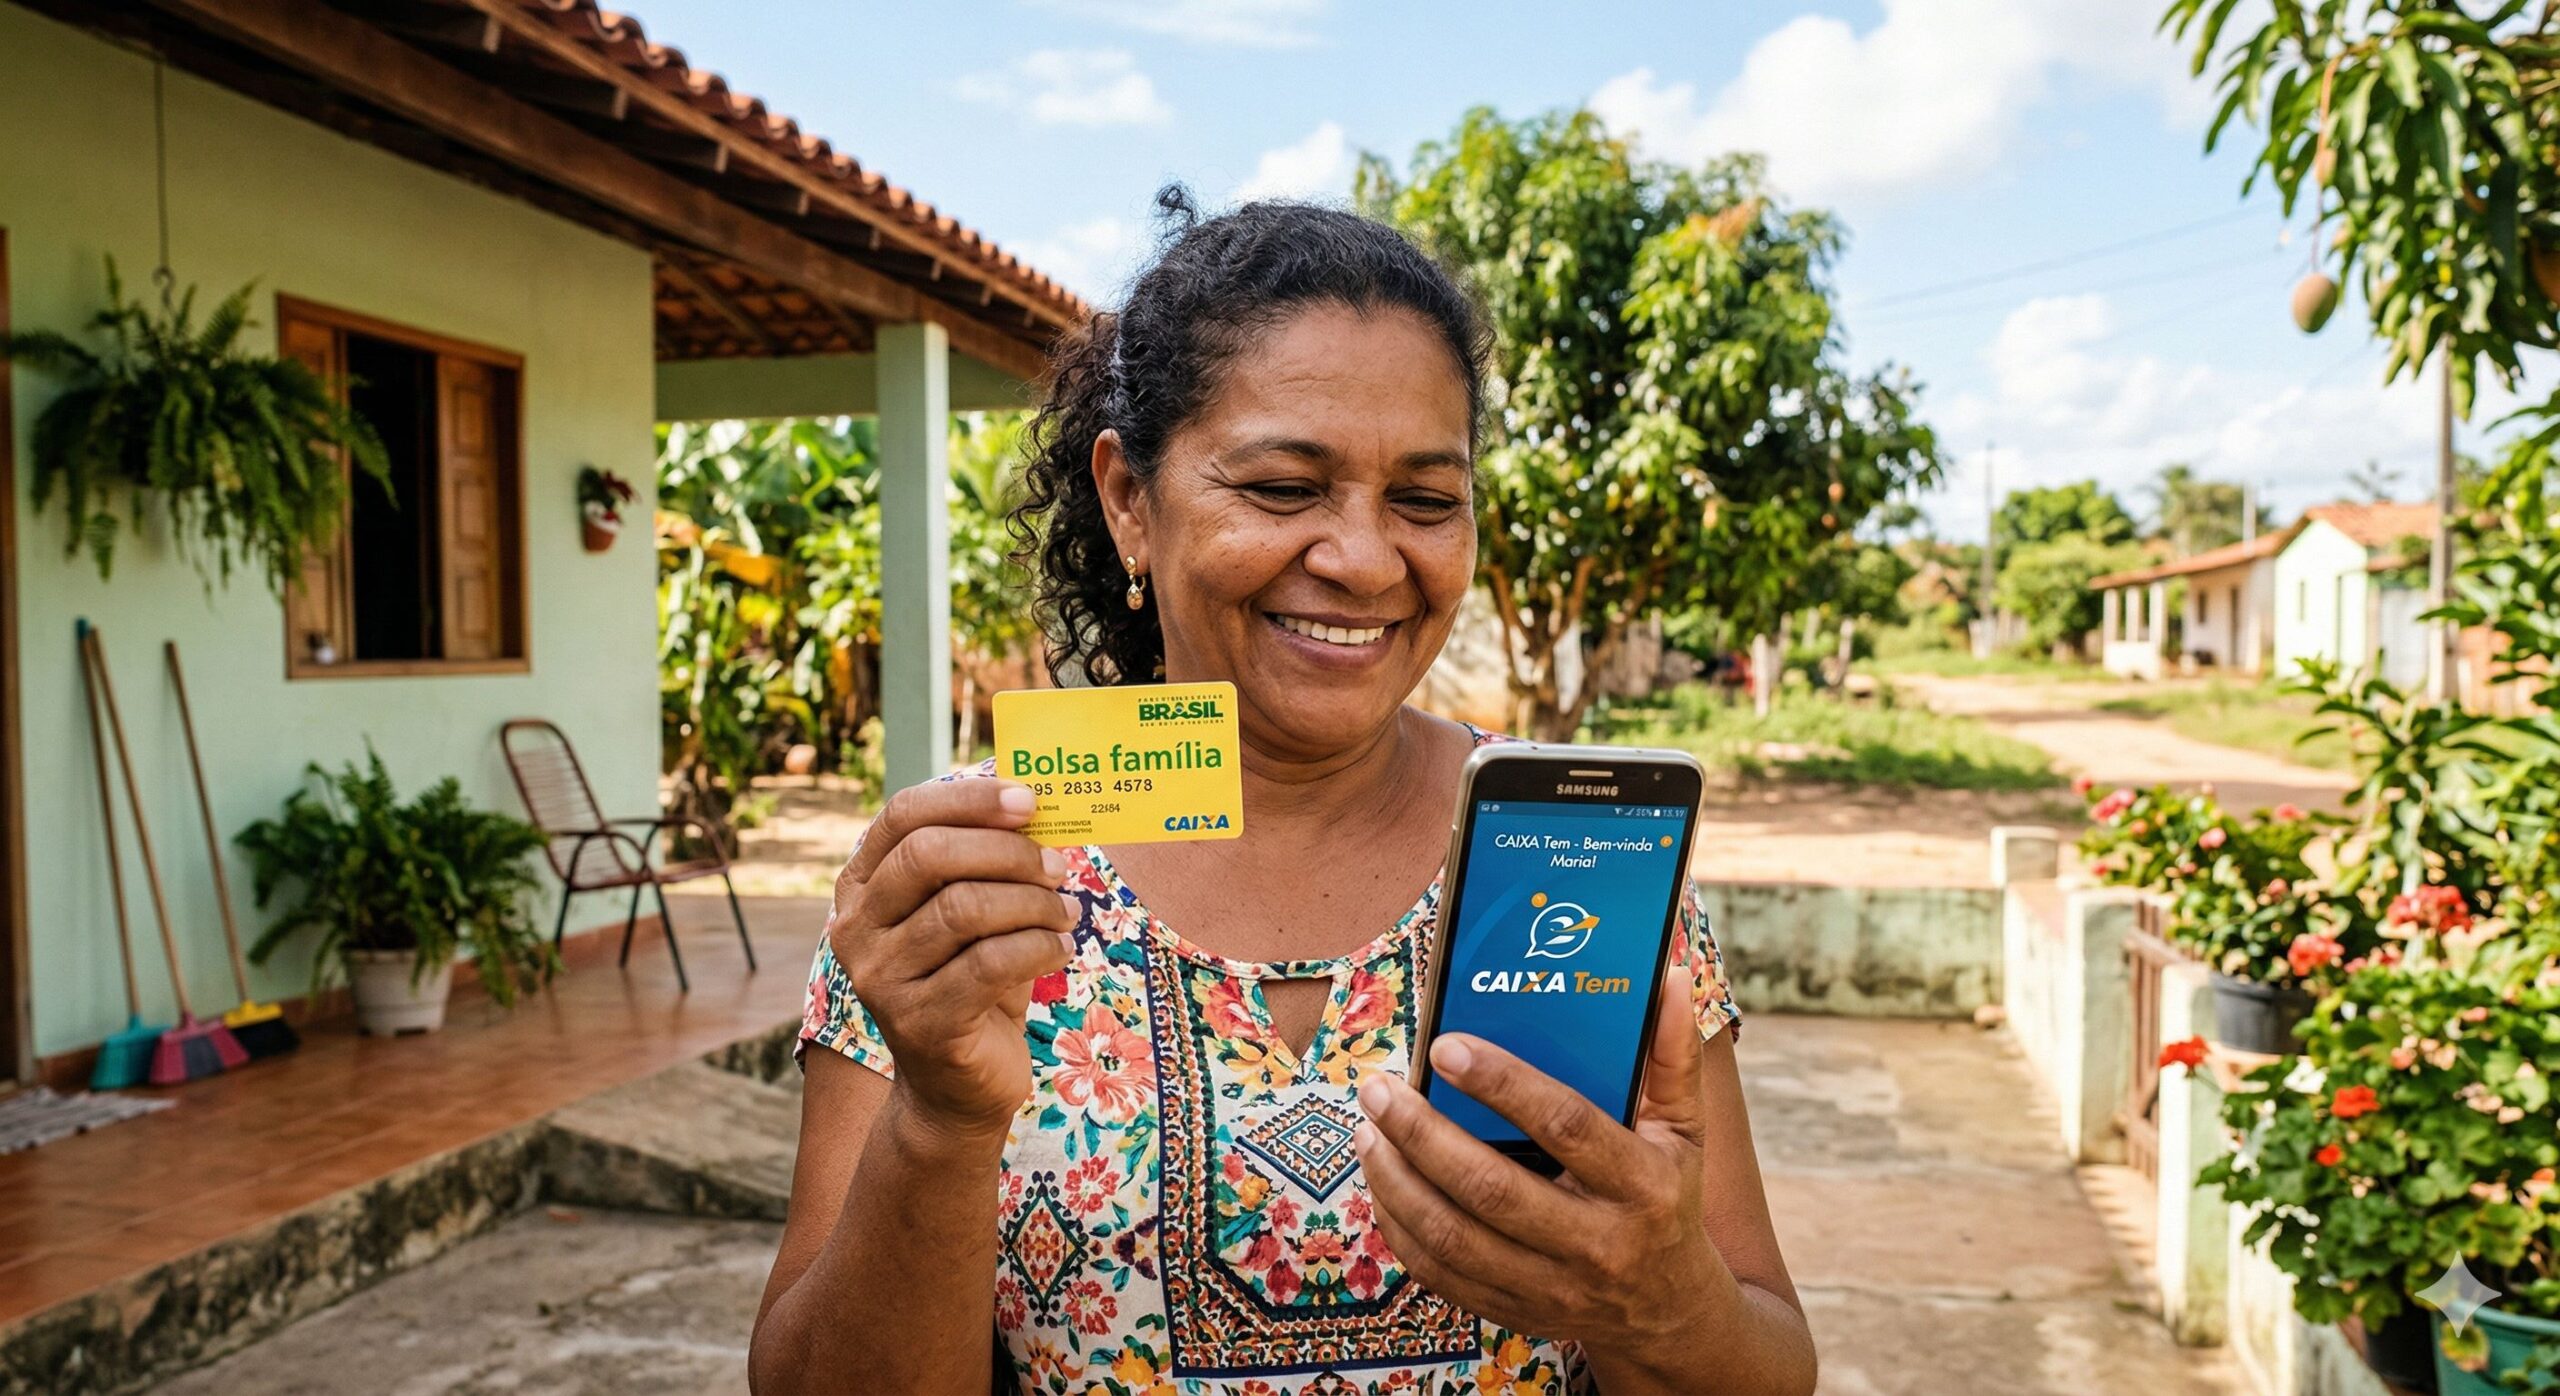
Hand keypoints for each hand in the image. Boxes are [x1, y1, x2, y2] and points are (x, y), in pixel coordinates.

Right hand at [827, 779, 1075, 1142]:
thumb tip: (1037, 792)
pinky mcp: (920, 1022)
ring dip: (1032, 902)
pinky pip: (990, 963)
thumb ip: (988, 857)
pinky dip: (1039, 947)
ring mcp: (881, 979)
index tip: (1028, 800)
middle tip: (1058, 863)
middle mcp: (855, 929)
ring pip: (965, 908)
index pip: (902, 815)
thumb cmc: (972, 980)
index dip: (968, 799)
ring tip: (1066, 912)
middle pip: (929, 856)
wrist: (957, 1085)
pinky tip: (1061, 949)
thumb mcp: (973, 911)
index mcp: (861, 887)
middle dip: (1007, 851)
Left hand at [1353, 961, 1730, 1359]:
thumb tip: (1672, 977)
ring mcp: (1552, 1288)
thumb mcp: (1685, 1132)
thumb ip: (1674, 1056)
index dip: (1503, 1084)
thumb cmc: (1667, 1198)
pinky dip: (1399, 1226)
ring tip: (1367, 1128)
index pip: (1566, 1126)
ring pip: (1453, 1238)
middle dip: (1422, 1133)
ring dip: (1396, 1179)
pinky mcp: (1514, 1312)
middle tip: (1380, 1087)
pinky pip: (1439, 1274)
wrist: (1667, 1310)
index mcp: (1643, 1187)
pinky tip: (1381, 1180)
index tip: (1446, 1046)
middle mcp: (1598, 1244)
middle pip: (1491, 1189)